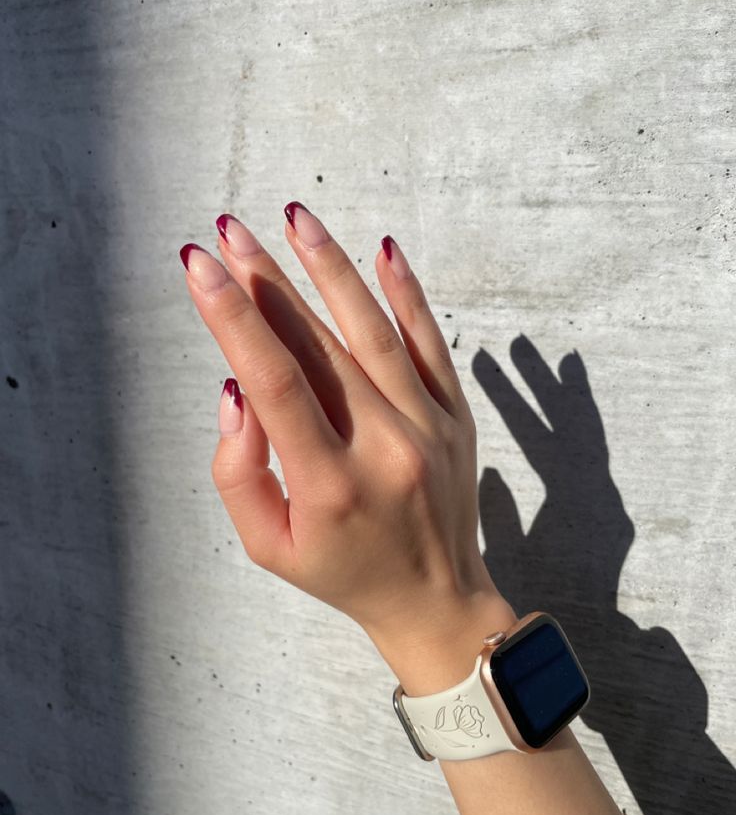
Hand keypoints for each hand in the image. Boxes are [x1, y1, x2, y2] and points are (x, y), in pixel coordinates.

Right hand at [180, 203, 514, 685]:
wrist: (437, 597)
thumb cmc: (341, 571)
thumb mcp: (269, 546)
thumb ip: (238, 473)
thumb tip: (236, 391)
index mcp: (330, 485)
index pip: (275, 381)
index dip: (233, 318)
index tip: (200, 267)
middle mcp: (384, 448)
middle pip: (317, 346)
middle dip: (266, 281)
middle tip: (228, 230)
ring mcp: (429, 428)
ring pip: (373, 331)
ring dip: (331, 269)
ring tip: (294, 217)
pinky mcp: (457, 417)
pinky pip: (431, 344)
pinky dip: (407, 295)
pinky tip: (383, 249)